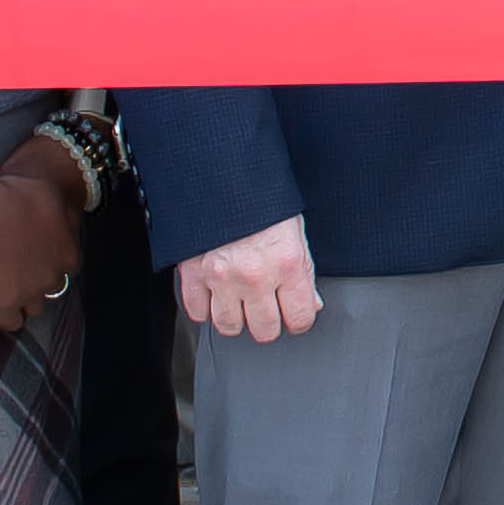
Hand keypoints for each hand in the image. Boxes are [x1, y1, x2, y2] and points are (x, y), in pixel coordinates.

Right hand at [0, 161, 80, 340]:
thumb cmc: (13, 195)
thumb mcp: (51, 195)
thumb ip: (65, 212)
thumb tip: (73, 217)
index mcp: (69, 253)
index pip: (69, 266)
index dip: (53, 261)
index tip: (41, 256)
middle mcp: (54, 276)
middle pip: (53, 288)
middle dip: (40, 281)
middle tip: (23, 272)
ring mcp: (30, 293)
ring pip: (34, 308)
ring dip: (24, 300)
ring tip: (11, 292)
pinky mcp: (4, 304)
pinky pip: (12, 322)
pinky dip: (6, 317)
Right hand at [180, 211, 324, 343]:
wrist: (222, 173)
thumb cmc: (261, 199)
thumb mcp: (295, 231)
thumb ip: (303, 272)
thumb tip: (310, 302)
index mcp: (287, 264)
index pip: (300, 318)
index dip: (299, 319)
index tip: (293, 314)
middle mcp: (255, 276)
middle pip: (264, 331)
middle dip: (268, 323)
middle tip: (266, 307)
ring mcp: (221, 277)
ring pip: (229, 327)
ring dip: (236, 318)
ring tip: (239, 302)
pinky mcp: (193, 274)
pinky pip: (197, 312)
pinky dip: (205, 307)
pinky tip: (215, 294)